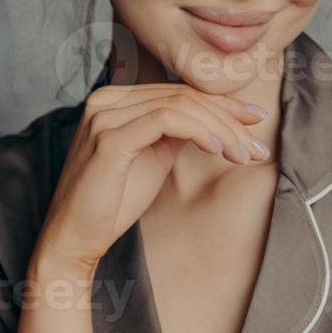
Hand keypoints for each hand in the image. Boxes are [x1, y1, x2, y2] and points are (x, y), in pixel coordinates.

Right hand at [33, 82, 269, 274]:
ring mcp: (104, 116)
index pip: (180, 92)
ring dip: (221, 129)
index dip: (224, 104)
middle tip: (257, 147)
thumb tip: (217, 118)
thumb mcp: (154, 157)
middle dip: (229, 119)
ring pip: (181, 105)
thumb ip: (177, 131)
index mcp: (115, 100)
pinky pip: (166, 120)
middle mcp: (106, 100)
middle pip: (184, 96)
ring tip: (243, 155)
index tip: (256, 121)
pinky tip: (218, 149)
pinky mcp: (108, 139)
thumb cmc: (112, 203)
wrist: (74, 241)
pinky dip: (199, 131)